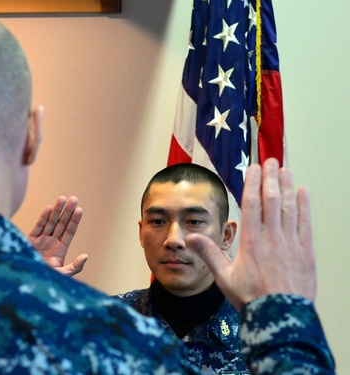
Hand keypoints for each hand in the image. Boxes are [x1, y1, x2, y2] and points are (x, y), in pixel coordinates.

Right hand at [27, 196, 87, 275]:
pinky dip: (43, 218)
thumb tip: (86, 256)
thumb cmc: (44, 281)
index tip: (79, 210)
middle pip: (61, 224)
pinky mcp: (29, 240)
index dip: (74, 221)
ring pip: (50, 222)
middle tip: (74, 199)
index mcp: (60, 250)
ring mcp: (40, 240)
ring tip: (62, 198)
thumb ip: (74, 267)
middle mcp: (51, 243)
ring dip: (57, 210)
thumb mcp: (62, 275)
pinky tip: (49, 208)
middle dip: (67, 212)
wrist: (25, 282)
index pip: (69, 232)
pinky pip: (38, 227)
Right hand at [186, 158, 315, 309]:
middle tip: (270, 161)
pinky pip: (305, 223)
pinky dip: (304, 206)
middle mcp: (271, 237)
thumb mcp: (223, 277)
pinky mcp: (306, 252)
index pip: (252, 204)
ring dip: (286, 186)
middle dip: (270, 178)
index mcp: (251, 241)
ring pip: (289, 207)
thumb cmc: (251, 298)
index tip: (253, 168)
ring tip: (285, 170)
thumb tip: (189, 237)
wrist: (280, 316)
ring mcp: (291, 243)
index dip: (252, 183)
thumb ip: (209, 253)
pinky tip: (303, 193)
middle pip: (271, 200)